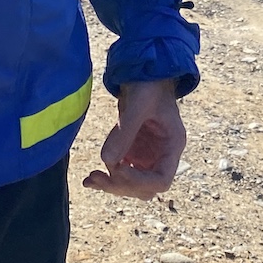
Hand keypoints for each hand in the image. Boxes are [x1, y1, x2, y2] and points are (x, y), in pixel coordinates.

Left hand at [82, 79, 186, 199]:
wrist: (144, 74)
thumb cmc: (148, 84)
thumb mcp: (139, 103)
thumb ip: (124, 131)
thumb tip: (106, 161)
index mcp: (172, 145)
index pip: (162, 179)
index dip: (140, 181)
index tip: (119, 169)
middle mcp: (162, 156)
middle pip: (145, 188)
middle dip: (121, 186)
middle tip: (97, 177)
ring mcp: (147, 157)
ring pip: (131, 185)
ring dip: (111, 185)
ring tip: (91, 179)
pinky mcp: (133, 153)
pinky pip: (120, 174)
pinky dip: (106, 178)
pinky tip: (90, 180)